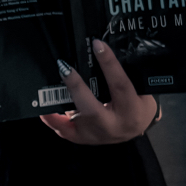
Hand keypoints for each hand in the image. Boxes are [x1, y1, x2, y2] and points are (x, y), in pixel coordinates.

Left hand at [40, 40, 157, 145]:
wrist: (136, 128)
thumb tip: (102, 52)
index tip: (97, 46)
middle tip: (65, 68)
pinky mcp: (85, 139)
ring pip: (76, 120)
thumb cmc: (138, 106)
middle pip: (92, 109)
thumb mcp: (140, 90)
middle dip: (76, 87)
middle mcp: (114, 126)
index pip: (120, 85)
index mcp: (132, 110)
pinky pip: (65, 131)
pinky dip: (53, 120)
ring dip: (61, 102)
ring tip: (48, 88)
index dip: (108, 64)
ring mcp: (97, 135)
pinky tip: (45, 109)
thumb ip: (124, 76)